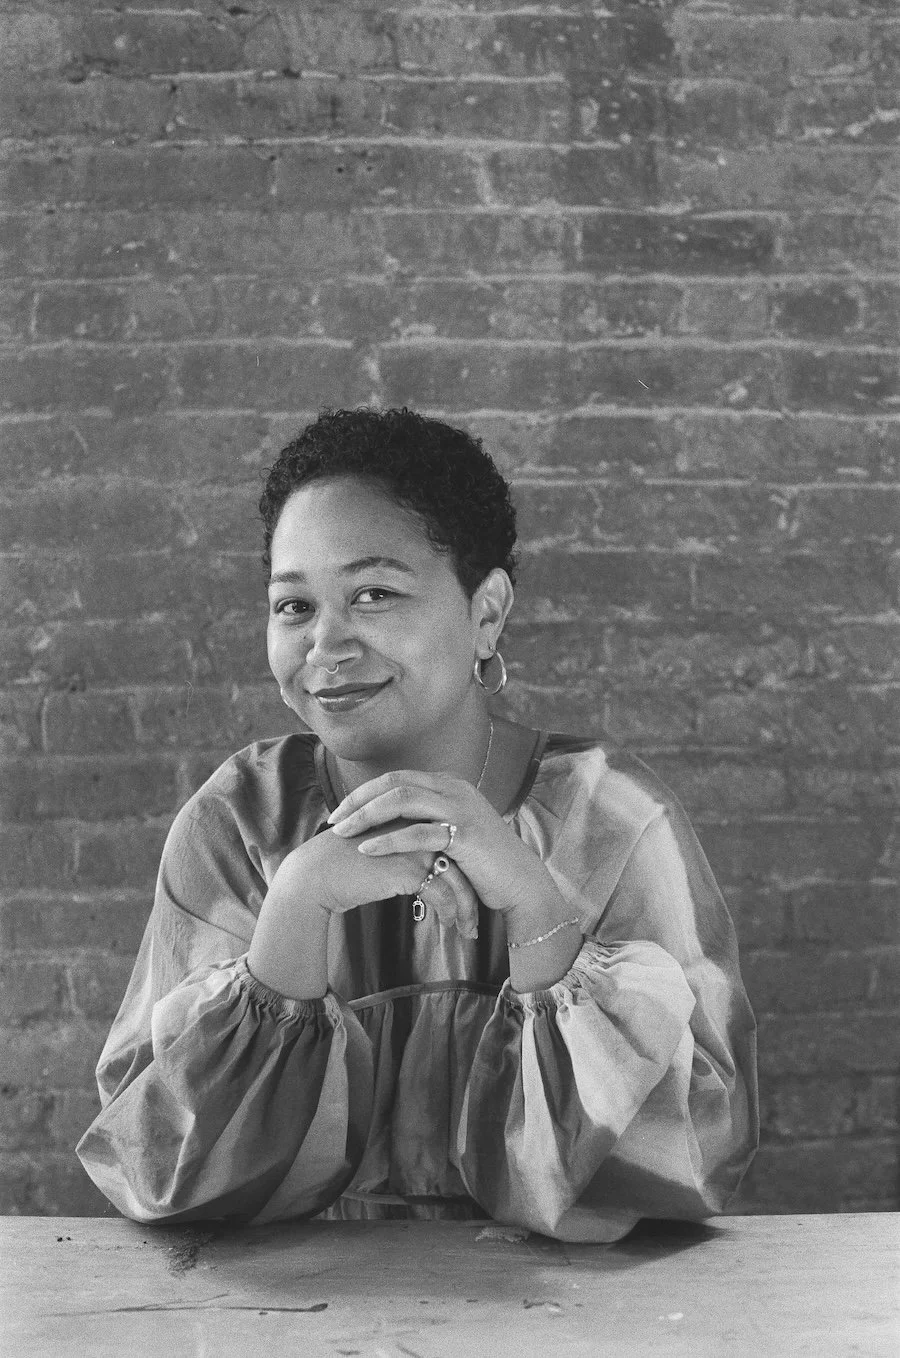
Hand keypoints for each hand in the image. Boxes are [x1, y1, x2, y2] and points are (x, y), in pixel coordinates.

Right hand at [277, 818, 480, 938]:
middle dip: (473, 893)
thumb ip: (407, 850)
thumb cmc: (345, 864)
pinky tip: (448, 926)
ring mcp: (415, 846)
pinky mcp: (408, 867)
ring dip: (465, 909)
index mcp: (415, 817)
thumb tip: (429, 871)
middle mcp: (419, 827)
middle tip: (476, 919)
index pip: (454, 844)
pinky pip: (442, 895)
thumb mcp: (383, 848)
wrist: (317, 874)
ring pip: (457, 880)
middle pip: (462, 861)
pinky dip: (449, 913)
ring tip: (467, 930)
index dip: (466, 871)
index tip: (472, 894)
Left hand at [326, 769, 565, 922]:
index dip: (364, 793)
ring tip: (342, 833)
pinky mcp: (465, 834)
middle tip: (333, 822)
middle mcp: (453, 788)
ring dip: (366, 816)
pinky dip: (388, 839)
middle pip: (393, 782)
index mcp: (448, 784)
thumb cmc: (481, 862)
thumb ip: (425, 820)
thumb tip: (387, 825)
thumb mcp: (451, 832)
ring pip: (401, 799)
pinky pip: (418, 831)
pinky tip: (368, 849)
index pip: (395, 778)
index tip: (340, 812)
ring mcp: (460, 808)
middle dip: (358, 801)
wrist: (519, 882)